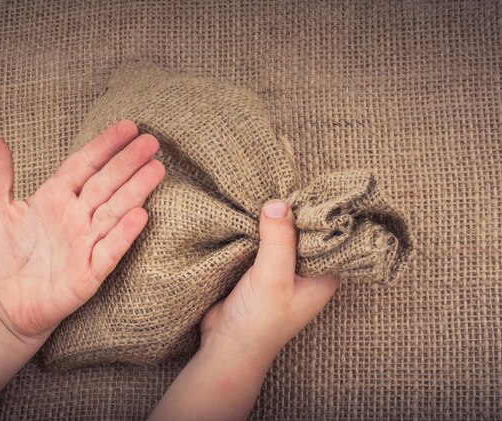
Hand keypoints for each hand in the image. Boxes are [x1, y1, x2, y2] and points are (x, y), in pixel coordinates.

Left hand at [0, 120, 164, 341]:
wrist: (4, 302)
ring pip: (114, 211)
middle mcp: (76, 216)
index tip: (128, 127)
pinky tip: (140, 215)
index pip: (84, 165)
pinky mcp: (89, 273)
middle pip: (106, 184)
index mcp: (55, 197)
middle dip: (128, 162)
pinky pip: (109, 250)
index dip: (104, 146)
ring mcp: (86, 243)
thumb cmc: (2, 256)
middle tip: (151, 142)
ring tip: (156, 169)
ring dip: (135, 191)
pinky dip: (123, 234)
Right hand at [200, 199, 339, 363]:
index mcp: (322, 277)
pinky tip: (249, 212)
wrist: (225, 346)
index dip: (323, 215)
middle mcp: (306, 273)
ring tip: (266, 191)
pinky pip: (261, 243)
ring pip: (281, 237)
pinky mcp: (258, 271)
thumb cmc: (259, 321)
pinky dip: (256, 231)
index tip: (312, 189)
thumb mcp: (273, 277)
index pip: (331, 238)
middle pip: (304, 234)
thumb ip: (278, 240)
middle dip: (294, 214)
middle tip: (284, 185)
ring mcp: (281, 272)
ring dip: (272, 221)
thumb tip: (278, 202)